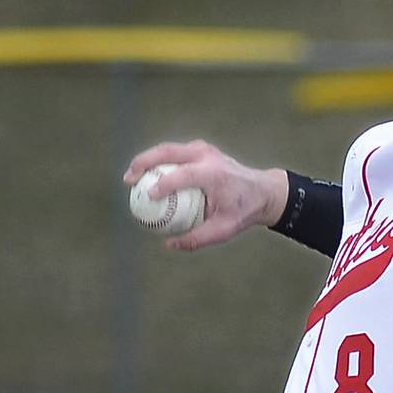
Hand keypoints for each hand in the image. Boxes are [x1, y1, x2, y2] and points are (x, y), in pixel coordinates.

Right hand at [123, 140, 287, 250]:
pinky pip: (174, 152)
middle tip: (128, 180)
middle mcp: (208, 156)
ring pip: (168, 148)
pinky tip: (146, 175)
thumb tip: (169, 244)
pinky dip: (157, 161)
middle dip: (144, 162)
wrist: (263, 191)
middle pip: (168, 152)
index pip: (183, 175)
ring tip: (131, 177)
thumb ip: (197, 238)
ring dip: (147, 159)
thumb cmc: (243, 210)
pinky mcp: (201, 149)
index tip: (148, 195)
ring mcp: (204, 149)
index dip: (164, 184)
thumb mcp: (224, 229)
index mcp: (215, 173)